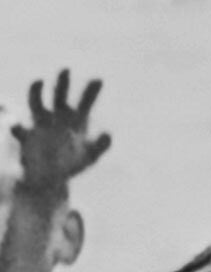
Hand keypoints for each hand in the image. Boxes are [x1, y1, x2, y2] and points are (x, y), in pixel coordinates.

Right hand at [11, 69, 110, 192]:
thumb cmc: (72, 165)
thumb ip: (99, 146)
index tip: (99, 80)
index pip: (85, 103)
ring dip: (36, 92)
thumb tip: (109, 134)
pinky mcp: (27, 136)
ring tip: (39, 81)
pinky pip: (19, 130)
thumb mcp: (89, 157)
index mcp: (76, 122)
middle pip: (60, 96)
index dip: (91, 92)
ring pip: (37, 104)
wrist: (50, 177)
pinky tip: (16, 125)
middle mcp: (58, 118)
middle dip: (63, 83)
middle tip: (66, 70)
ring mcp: (41, 125)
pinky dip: (16, 127)